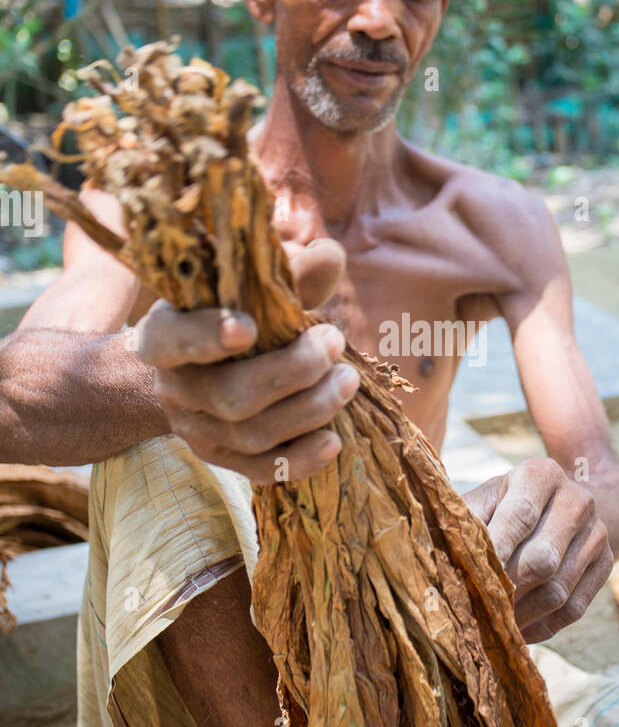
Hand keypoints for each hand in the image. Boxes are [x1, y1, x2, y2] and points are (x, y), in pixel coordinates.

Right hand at [131, 238, 359, 484]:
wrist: (196, 369)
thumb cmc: (230, 312)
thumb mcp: (247, 286)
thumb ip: (288, 270)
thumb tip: (331, 254)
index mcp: (162, 335)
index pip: (171, 340)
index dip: (205, 337)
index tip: (248, 326)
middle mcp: (173, 388)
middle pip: (230, 395)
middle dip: (291, 372)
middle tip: (335, 342)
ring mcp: (195, 430)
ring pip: (252, 434)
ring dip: (310, 409)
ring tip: (348, 380)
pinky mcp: (221, 459)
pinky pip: (261, 471)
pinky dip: (301, 459)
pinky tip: (335, 440)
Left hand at [463, 458, 612, 642]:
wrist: (565, 501)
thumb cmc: (506, 503)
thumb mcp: (485, 499)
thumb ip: (464, 520)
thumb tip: (438, 553)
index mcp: (541, 475)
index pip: (520, 515)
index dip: (497, 548)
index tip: (472, 578)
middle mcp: (577, 499)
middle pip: (543, 560)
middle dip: (507, 590)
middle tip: (478, 611)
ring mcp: (597, 533)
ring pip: (558, 591)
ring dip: (522, 616)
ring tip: (492, 627)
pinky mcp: (607, 563)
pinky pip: (575, 608)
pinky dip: (543, 628)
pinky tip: (518, 632)